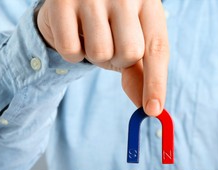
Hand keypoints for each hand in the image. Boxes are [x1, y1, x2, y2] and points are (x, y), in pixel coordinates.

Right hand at [36, 0, 168, 115]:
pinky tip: (73, 33)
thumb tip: (148, 109)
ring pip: (100, 52)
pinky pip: (70, 50)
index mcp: (148, 2)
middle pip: (129, 53)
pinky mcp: (61, 2)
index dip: (156, 82)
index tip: (152, 110)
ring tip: (91, 35)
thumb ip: (141, 73)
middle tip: (111, 43)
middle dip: (119, 59)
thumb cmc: (109, 26)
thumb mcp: (132, 42)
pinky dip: (72, 53)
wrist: (74, 0)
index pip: (157, 48)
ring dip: (95, 56)